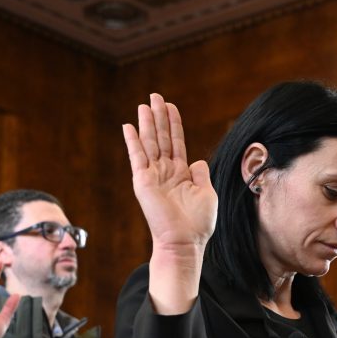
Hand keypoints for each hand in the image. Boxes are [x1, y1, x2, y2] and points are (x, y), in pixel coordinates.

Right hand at [123, 93, 217, 251]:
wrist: (184, 241)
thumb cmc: (198, 223)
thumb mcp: (207, 194)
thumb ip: (201, 175)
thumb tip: (198, 161)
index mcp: (181, 174)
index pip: (176, 142)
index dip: (174, 124)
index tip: (171, 106)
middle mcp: (165, 172)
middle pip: (161, 138)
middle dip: (159, 116)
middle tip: (155, 96)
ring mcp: (153, 176)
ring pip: (150, 143)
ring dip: (147, 123)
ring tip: (145, 104)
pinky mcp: (143, 182)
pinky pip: (137, 157)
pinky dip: (133, 141)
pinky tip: (129, 127)